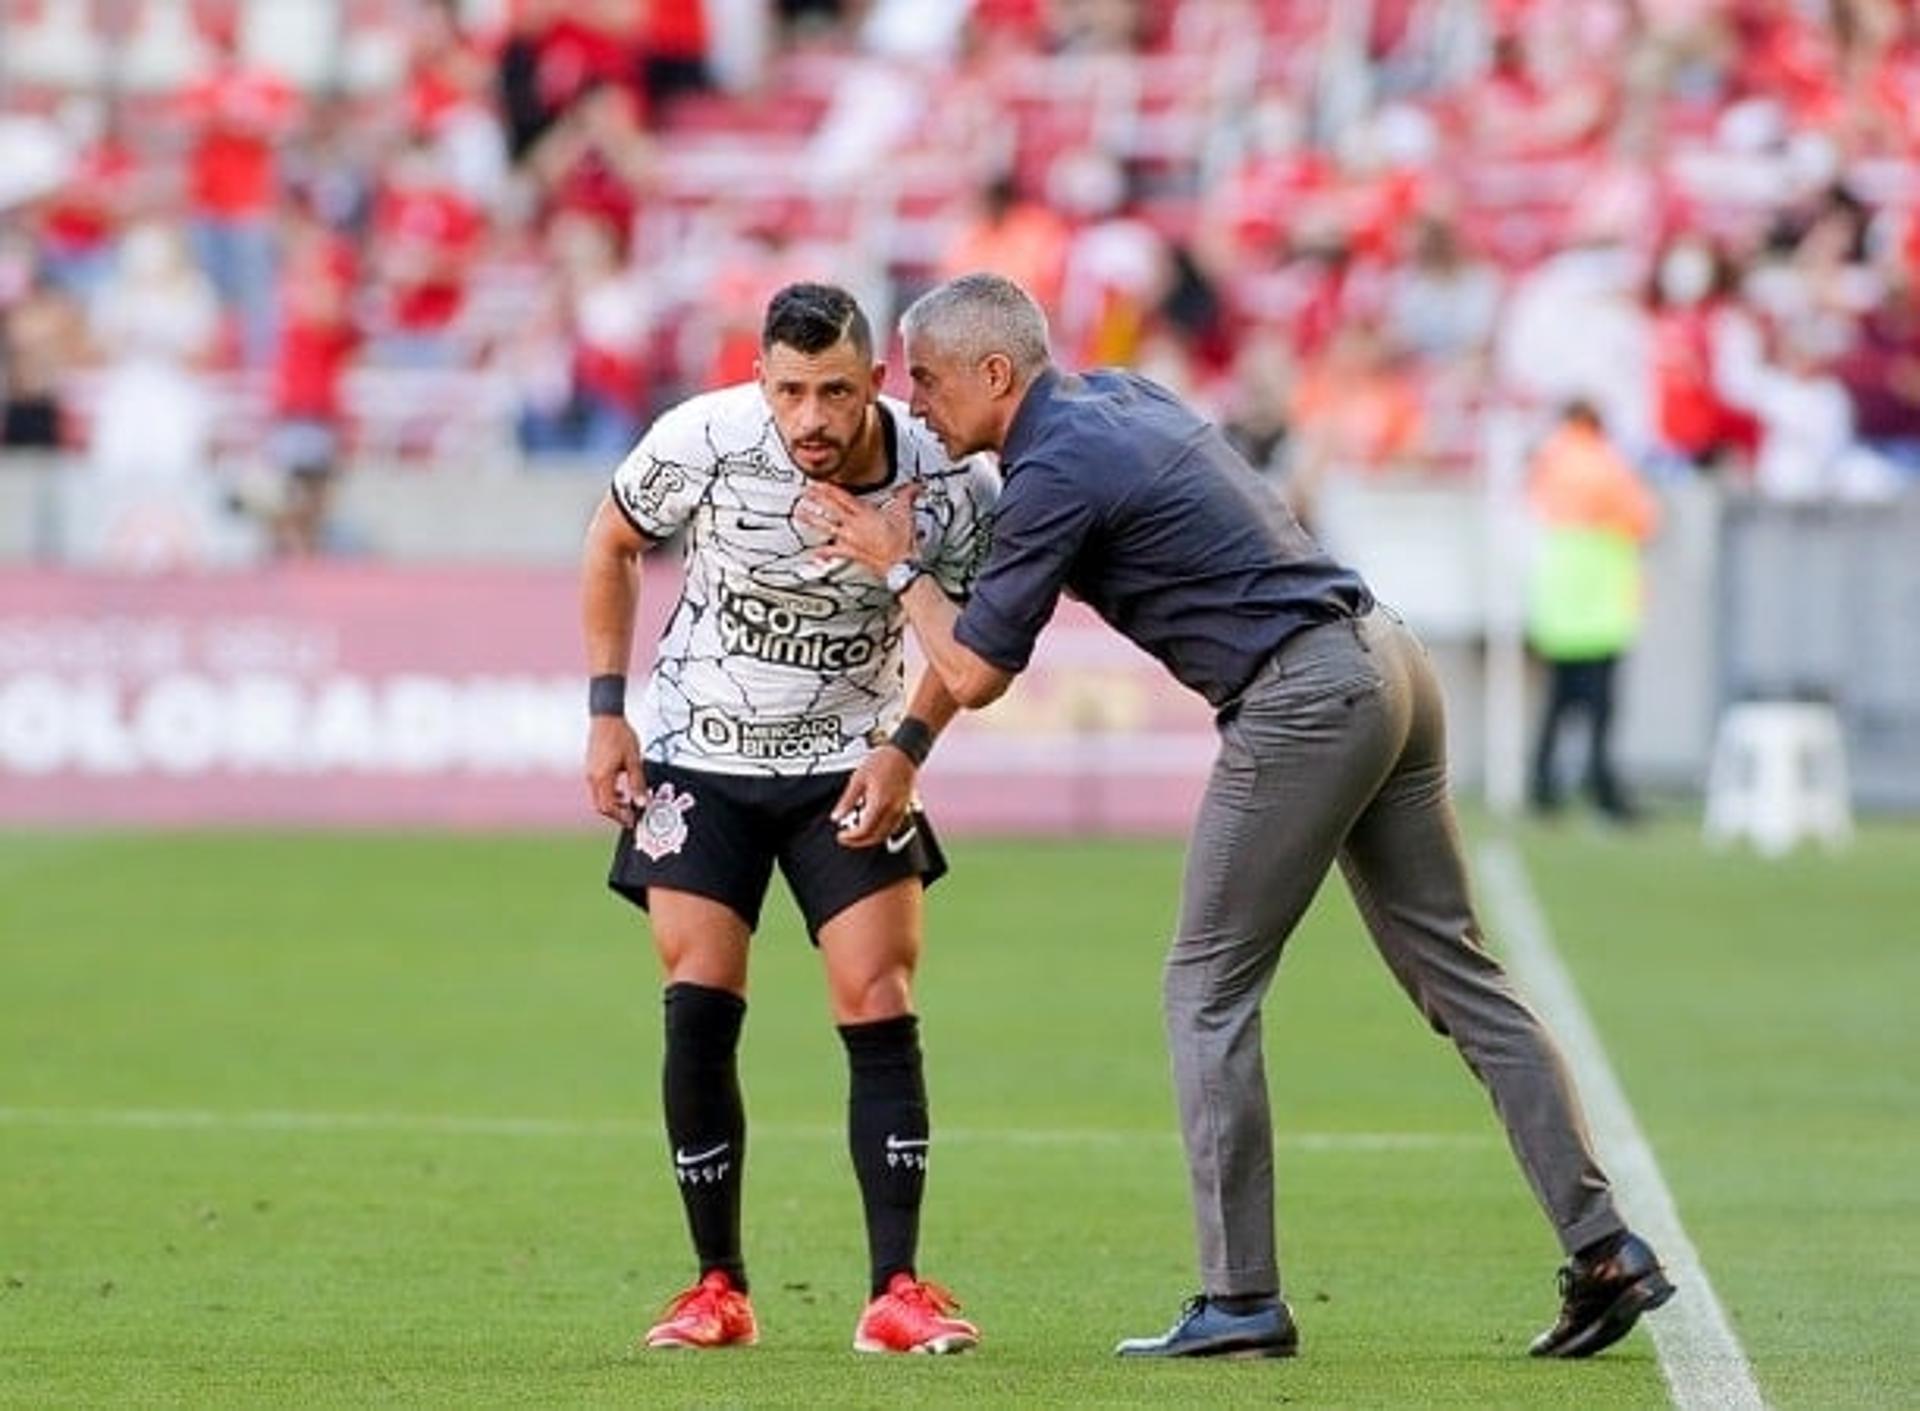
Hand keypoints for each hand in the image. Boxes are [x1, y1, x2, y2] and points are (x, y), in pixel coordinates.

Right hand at [585, 716, 643, 826]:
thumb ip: (637, 783)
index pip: (608, 807)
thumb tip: (642, 803)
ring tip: (629, 803)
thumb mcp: (634, 761)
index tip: (633, 820)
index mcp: (602, 778)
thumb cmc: (621, 736)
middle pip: (600, 806)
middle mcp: (592, 778)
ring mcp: (590, 773)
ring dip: (612, 804)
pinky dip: (609, 794)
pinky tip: (621, 790)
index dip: (621, 816)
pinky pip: (597, 788)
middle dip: (616, 814)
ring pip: (598, 798)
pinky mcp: (591, 768)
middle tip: (631, 816)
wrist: (606, 718)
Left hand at [798, 483, 918, 576]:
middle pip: (830, 509)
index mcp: (865, 514)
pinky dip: (823, 552)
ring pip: (827, 527)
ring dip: (812, 520)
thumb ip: (908, 497)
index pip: (842, 497)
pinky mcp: (851, 553)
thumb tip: (915, 488)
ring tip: (800, 514)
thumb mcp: (905, 514)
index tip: (818, 483)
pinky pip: (834, 552)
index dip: (828, 488)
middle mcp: (854, 525)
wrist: (900, 564)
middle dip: (816, 499)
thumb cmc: (901, 543)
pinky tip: (815, 552)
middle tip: (804, 493)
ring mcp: (851, 540)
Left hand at [830, 744, 916, 848]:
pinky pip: (892, 827)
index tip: (842, 836)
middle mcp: (892, 810)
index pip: (864, 830)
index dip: (851, 837)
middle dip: (859, 842)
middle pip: (876, 837)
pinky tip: (872, 825)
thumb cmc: (883, 761)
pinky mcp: (904, 808)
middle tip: (847, 838)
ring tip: (857, 833)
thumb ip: (847, 801)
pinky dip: (881, 831)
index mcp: (880, 803)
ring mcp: (900, 810)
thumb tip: (837, 816)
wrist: (904, 753)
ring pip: (885, 834)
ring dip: (870, 838)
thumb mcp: (858, 779)